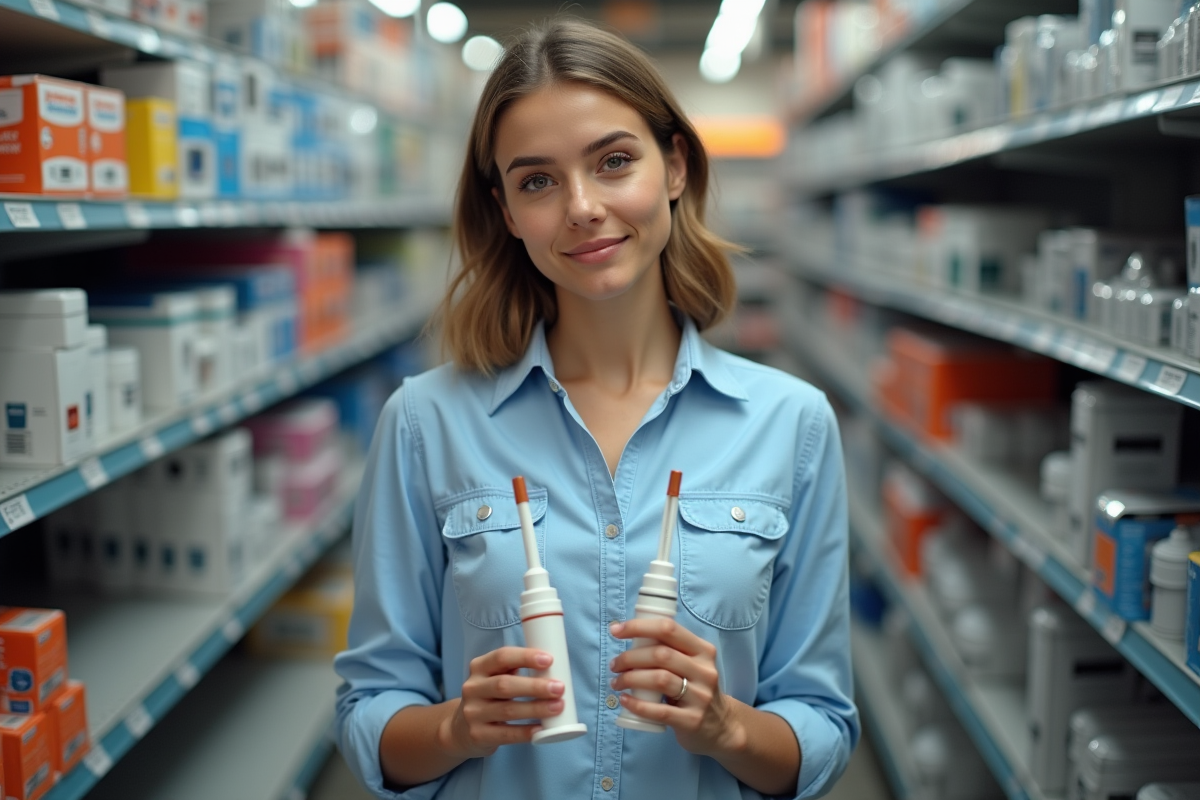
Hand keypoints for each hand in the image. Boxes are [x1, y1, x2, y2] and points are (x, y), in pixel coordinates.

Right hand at [443, 647, 564, 757]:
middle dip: (535, 686)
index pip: (502, 657)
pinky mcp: (478, 735)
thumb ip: (515, 670)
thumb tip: (553, 668)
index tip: (549, 660)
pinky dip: (526, 732)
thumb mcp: (494, 677)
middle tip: (559, 688)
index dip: (525, 657)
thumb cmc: (489, 697)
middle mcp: (472, 688)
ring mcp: (473, 713)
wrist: (460, 729)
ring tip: (558, 707)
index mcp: (479, 667)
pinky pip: (506, 734)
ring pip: (508, 710)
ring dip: (536, 708)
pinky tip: (542, 730)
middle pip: (505, 685)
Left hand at [609, 619, 743, 756]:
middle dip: (630, 657)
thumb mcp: (692, 665)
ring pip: (659, 679)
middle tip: (615, 665)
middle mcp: (704, 670)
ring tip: (617, 683)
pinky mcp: (692, 720)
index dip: (639, 627)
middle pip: (661, 654)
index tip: (616, 631)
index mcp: (703, 650)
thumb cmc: (697, 690)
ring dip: (630, 679)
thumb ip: (670, 651)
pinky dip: (638, 704)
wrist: (722, 727)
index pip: (669, 629)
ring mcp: (700, 696)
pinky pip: (660, 711)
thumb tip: (630, 637)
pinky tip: (625, 700)